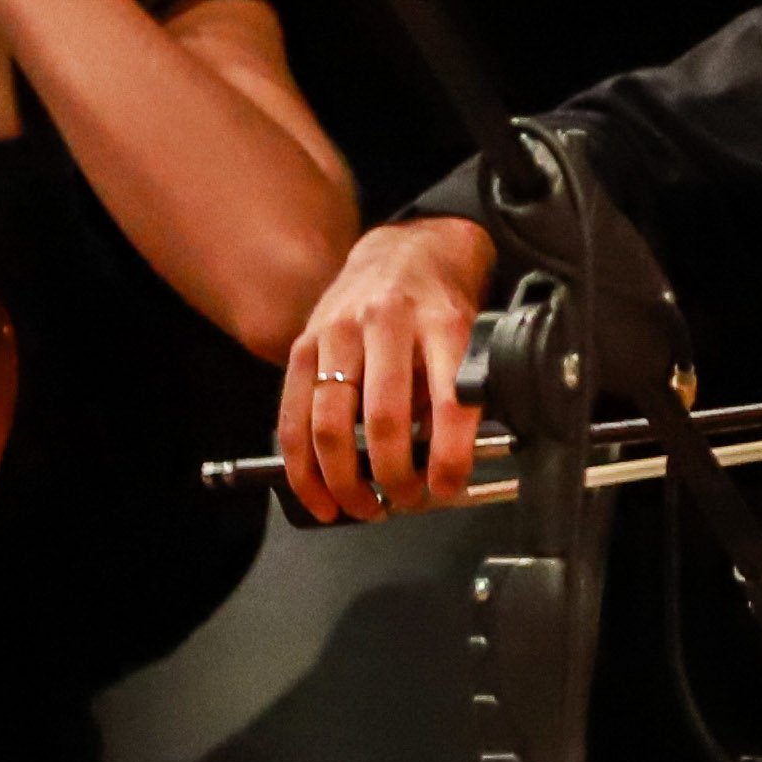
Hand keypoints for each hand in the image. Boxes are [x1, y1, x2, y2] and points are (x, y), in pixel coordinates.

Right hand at [284, 214, 498, 516]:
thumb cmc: (439, 310)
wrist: (402, 254)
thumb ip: (459, 395)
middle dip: (393, 475)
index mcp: (441, 324)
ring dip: (345, 480)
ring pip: (330, 423)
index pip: (450, 399)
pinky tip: (319, 497)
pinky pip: (292, 417)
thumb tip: (444, 468)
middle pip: (382, 417)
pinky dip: (302, 468)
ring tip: (365, 508)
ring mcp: (337, 333)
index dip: (449, 455)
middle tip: (405, 501)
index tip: (446, 487)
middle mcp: (386, 323)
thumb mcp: (468, 341)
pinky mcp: (303, 346)